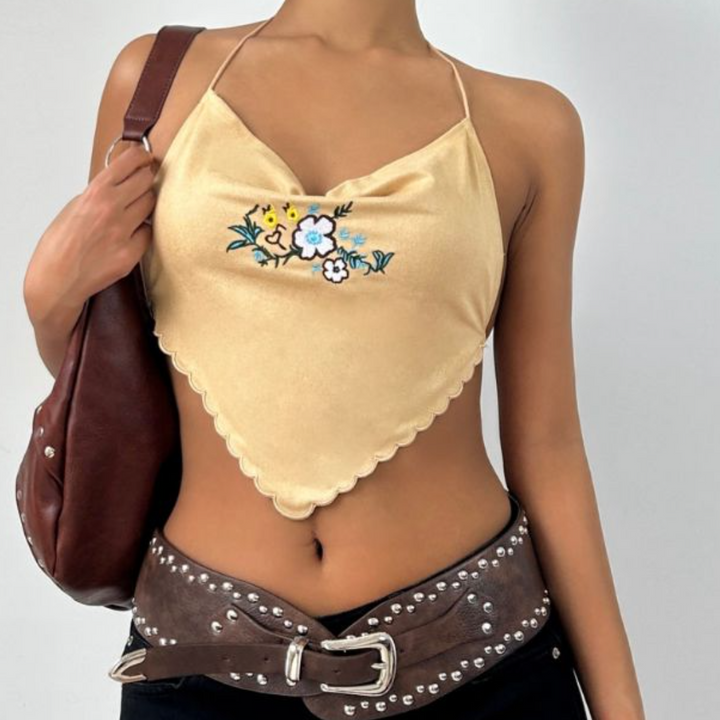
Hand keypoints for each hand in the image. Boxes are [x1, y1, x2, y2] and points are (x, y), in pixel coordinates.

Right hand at [24, 142, 156, 321]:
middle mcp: (112, 209)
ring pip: (151, 206)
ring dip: (146, 204)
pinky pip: (148, 233)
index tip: (145, 157)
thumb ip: (100, 193)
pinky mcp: (132, 253)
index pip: (129, 163)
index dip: (141, 157)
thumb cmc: (60, 243)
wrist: (57, 279)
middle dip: (146, 179)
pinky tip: (131, 234)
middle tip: (143, 183)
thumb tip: (121, 182)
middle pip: (147, 181)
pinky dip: (143, 231)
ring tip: (134, 210)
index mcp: (95, 193)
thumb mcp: (75, 206)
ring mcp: (124, 232)